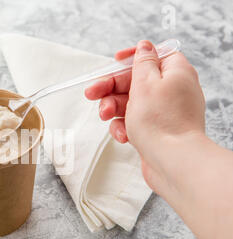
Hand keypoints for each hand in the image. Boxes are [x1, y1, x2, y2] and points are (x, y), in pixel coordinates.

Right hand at [85, 40, 205, 190]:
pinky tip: (123, 135)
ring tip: (105, 116)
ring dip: (114, 109)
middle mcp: (171, 91)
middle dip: (111, 88)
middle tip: (92, 94)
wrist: (172, 161)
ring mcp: (163, 113)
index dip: (132, 57)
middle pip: (134, 81)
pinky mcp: (155, 131)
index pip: (153, 56)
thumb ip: (143, 62)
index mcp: (175, 73)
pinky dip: (124, 127)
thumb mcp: (146, 82)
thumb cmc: (162, 122)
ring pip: (130, 103)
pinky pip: (134, 123)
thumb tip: (145, 47)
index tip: (115, 61)